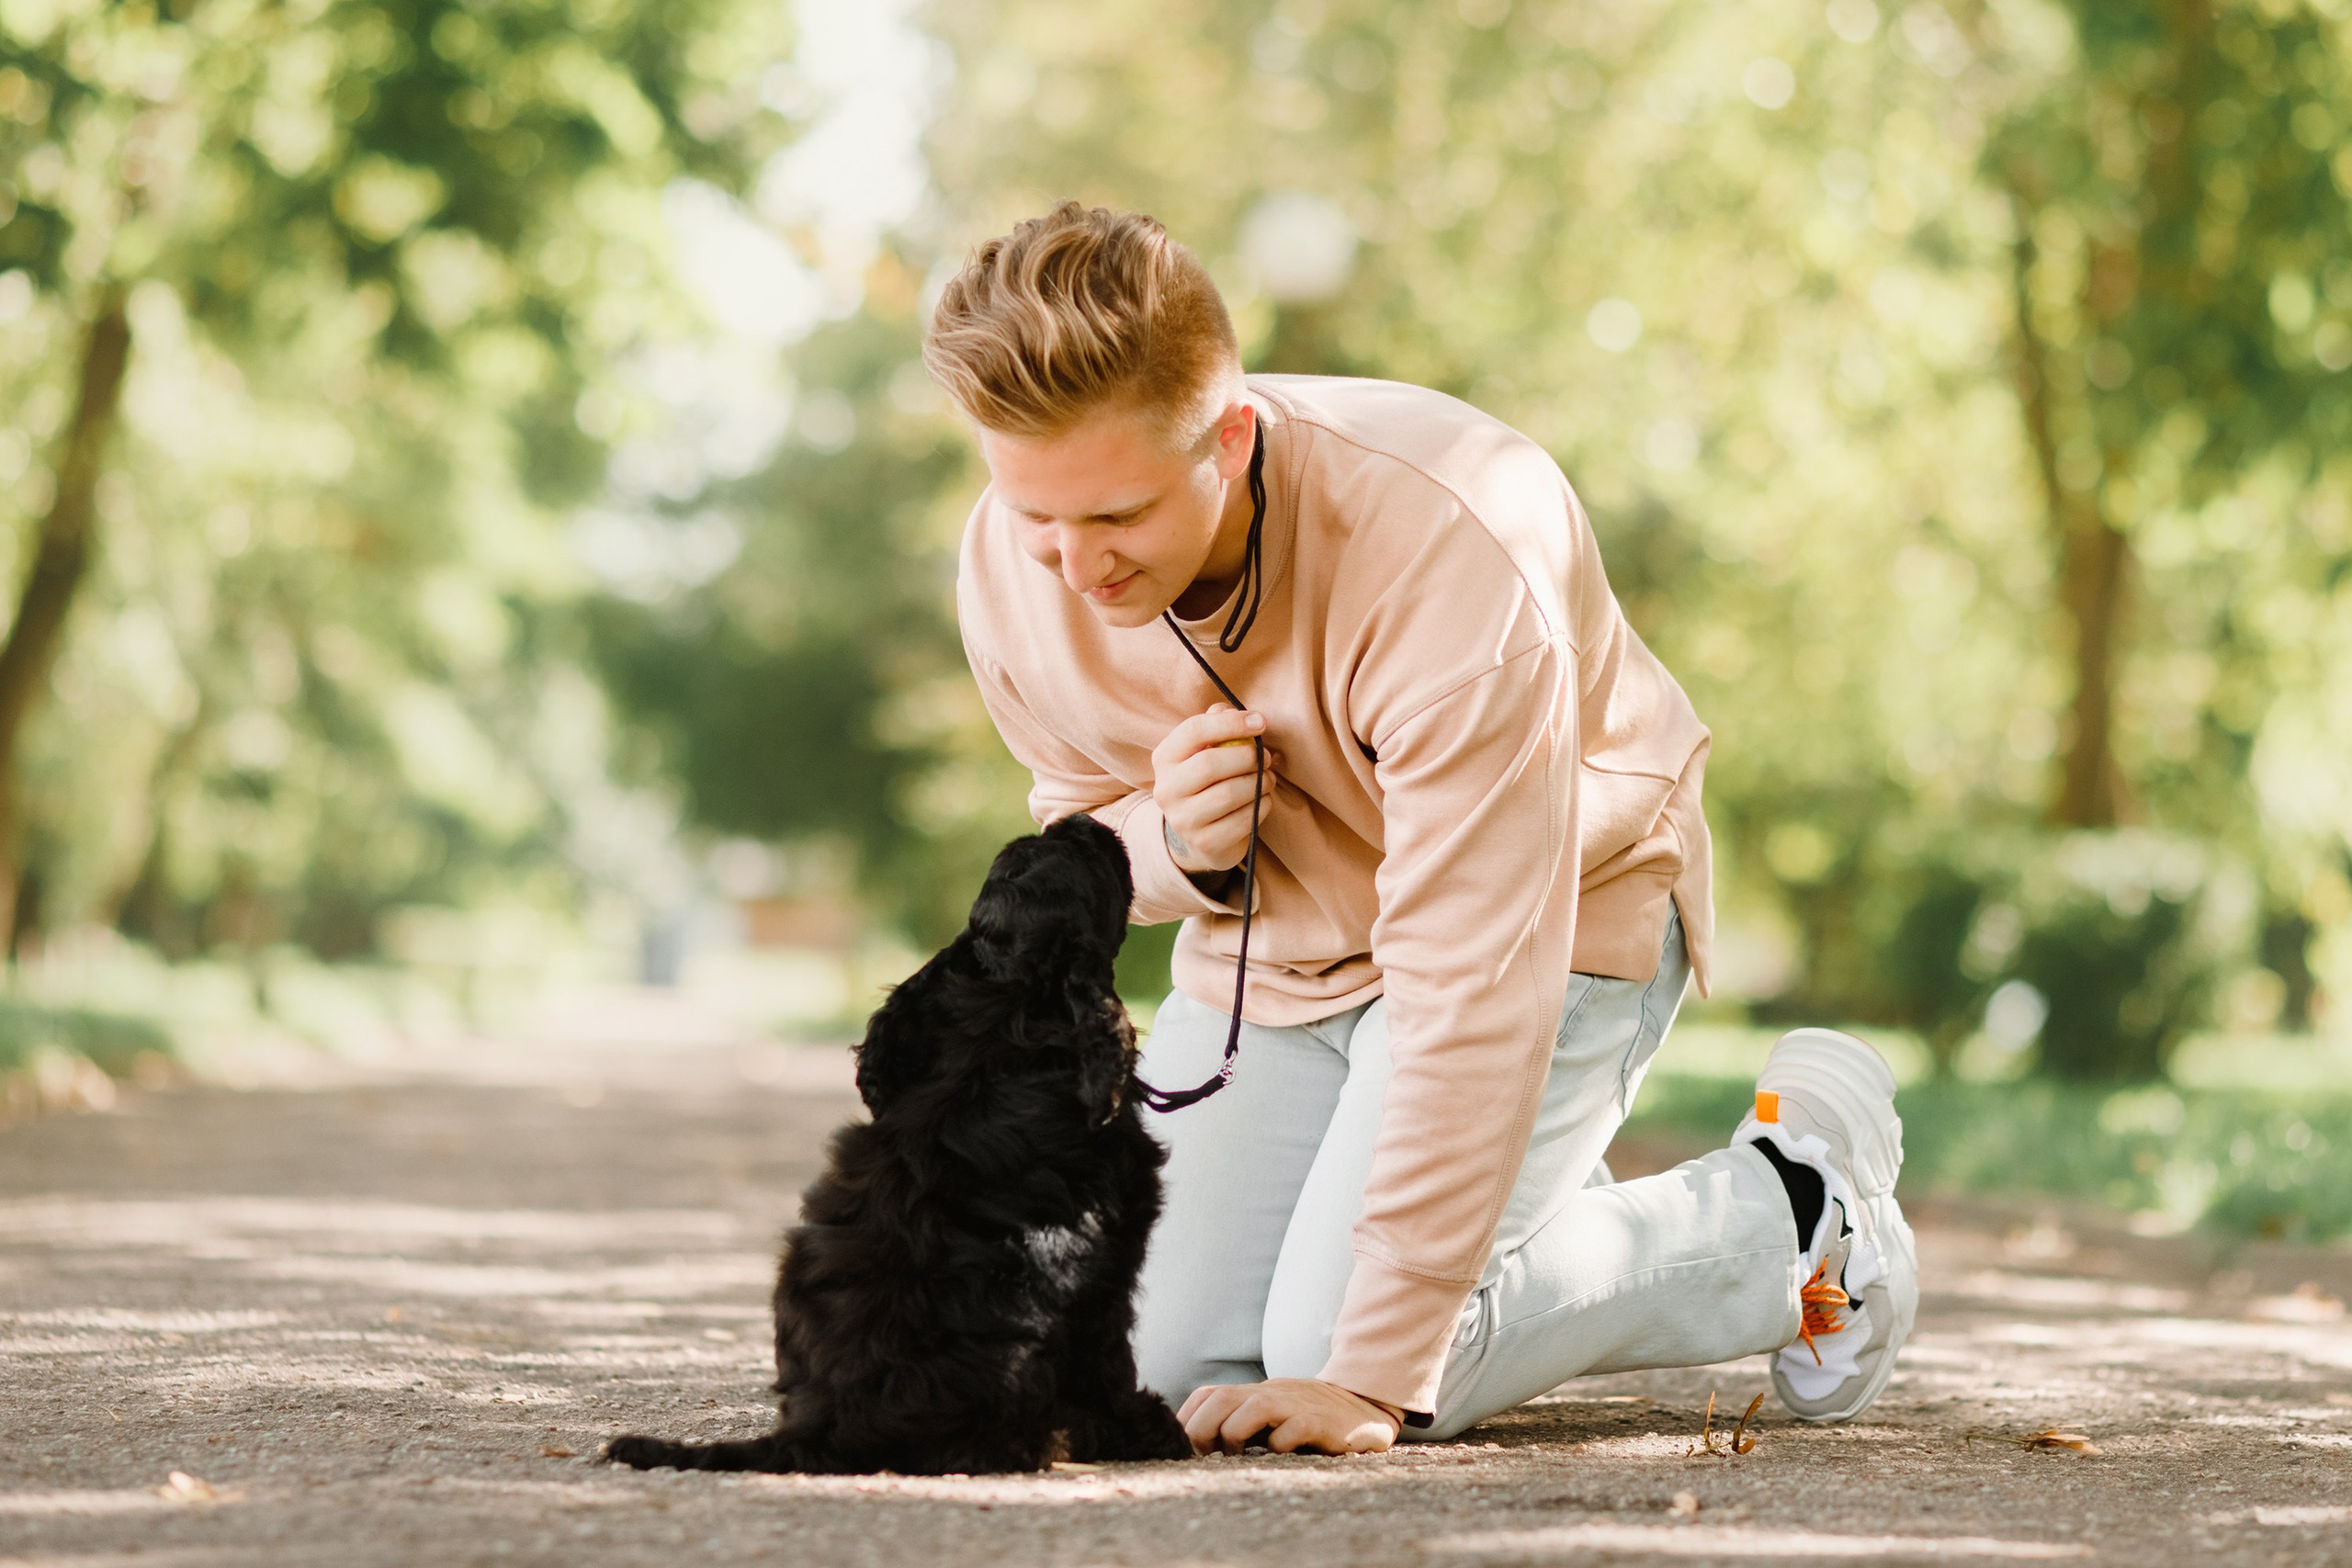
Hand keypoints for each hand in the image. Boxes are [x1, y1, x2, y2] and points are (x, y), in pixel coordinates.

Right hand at [1152, 704, 1267, 874]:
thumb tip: (1233, 712)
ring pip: (1230, 793)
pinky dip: (1262, 805)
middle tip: (1267, 757)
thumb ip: (1216, 723)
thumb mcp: (1205, 749)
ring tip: (1267, 778)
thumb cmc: (1209, 780)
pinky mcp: (1205, 843)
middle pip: (1210, 763)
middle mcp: (1166, 790)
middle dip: (1247, 757)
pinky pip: (1244, 819)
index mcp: (1164, 758)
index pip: (1194, 730)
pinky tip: (1261, 800)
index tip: (1261, 722)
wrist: (1201, 833)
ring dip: (1260, 782)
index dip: (1231, 723)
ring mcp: (1183, 820)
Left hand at [1177, 1378, 1403, 1455]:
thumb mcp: (1272, 1416)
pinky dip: (1280, 1444)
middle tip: (1198, 1455)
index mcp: (1256, 1393)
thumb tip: (1199, 1447)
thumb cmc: (1310, 1419)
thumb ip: (1242, 1422)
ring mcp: (1296, 1405)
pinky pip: (1293, 1429)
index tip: (1180, 1446)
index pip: (1209, 1394)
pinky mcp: (1321, 1421)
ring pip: (1254, 1407)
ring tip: (1235, 1455)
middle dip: (1200, 1428)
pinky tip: (1280, 1455)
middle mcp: (1272, 1393)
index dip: (1187, 1418)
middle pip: (1222, 1398)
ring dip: (1234, 1433)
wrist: (1365, 1408)